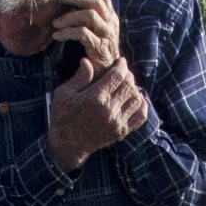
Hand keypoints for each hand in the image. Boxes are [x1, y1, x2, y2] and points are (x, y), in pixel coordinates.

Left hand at [41, 0, 118, 73]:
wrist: (107, 74)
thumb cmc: (98, 49)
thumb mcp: (95, 29)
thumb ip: (89, 15)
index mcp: (110, 15)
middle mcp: (111, 22)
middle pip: (95, 1)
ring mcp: (107, 34)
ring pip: (89, 16)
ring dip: (69, 17)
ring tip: (55, 23)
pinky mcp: (100, 47)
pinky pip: (83, 34)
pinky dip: (68, 33)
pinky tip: (57, 36)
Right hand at [47, 48, 151, 168]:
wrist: (66, 145)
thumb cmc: (63, 117)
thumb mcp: (64, 94)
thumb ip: (80, 77)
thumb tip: (88, 60)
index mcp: (95, 98)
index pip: (117, 76)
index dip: (122, 65)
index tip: (121, 62)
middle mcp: (108, 109)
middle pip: (129, 85)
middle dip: (128, 75)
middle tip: (123, 73)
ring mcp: (117, 122)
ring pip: (137, 99)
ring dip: (134, 89)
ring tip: (127, 86)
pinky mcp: (121, 131)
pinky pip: (141, 116)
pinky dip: (142, 106)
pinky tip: (135, 100)